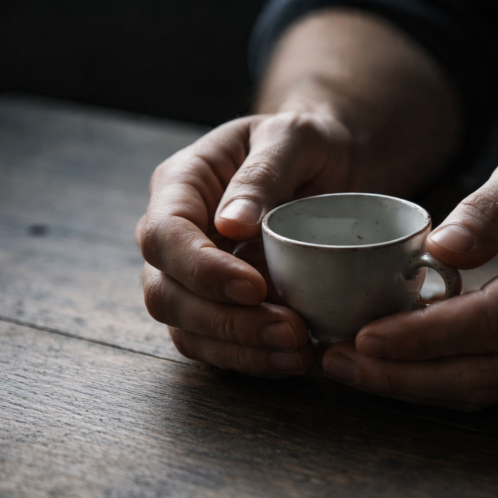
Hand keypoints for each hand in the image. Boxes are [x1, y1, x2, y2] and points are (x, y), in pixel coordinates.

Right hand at [136, 111, 353, 375]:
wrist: (331, 165)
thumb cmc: (308, 143)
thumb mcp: (294, 137)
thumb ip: (264, 173)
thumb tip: (232, 224)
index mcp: (181, 184)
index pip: (165, 235)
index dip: (202, 269)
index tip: (254, 288)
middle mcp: (174, 235)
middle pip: (167, 293)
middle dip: (225, 321)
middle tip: (291, 330)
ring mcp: (191, 276)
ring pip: (188, 329)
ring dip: (241, 349)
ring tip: (300, 352)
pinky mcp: (217, 306)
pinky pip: (218, 345)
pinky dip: (253, 360)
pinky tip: (296, 359)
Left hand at [319, 152, 497, 409]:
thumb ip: (490, 205)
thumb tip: (441, 248)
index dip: (428, 335)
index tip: (365, 336)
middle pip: (487, 372)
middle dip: (404, 376)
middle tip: (337, 362)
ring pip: (486, 391)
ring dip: (411, 388)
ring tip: (348, 369)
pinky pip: (491, 389)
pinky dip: (433, 384)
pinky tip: (387, 369)